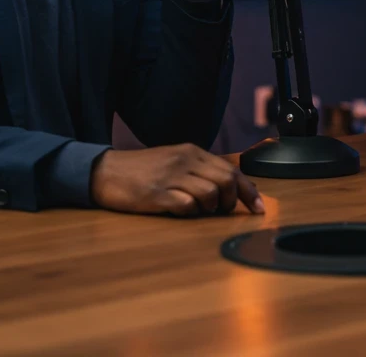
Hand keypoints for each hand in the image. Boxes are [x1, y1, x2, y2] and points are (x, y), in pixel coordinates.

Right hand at [90, 144, 263, 216]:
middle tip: (225, 211)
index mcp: (192, 152)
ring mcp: (171, 177)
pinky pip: (186, 206)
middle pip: (226, 181)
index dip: (249, 191)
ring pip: (210, 194)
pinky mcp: (157, 194)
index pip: (231, 170)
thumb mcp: (174, 161)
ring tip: (199, 210)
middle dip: (233, 201)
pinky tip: (181, 211)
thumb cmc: (142, 170)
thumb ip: (199, 170)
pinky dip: (190, 213)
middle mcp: (185, 161)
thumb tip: (230, 186)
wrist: (105, 171)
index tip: (260, 208)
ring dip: (210, 208)